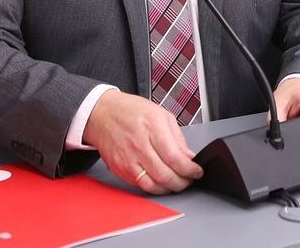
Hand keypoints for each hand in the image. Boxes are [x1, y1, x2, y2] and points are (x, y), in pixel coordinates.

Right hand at [84, 91, 202, 193]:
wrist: (102, 114)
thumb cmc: (132, 111)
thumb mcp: (162, 115)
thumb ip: (178, 138)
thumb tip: (189, 157)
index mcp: (153, 128)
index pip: (175, 158)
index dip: (189, 169)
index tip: (197, 172)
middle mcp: (139, 146)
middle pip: (164, 175)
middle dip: (182, 182)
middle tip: (189, 180)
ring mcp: (127, 159)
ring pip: (152, 185)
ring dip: (168, 188)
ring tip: (177, 183)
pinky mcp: (119, 169)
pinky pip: (139, 185)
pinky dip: (154, 187)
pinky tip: (161, 182)